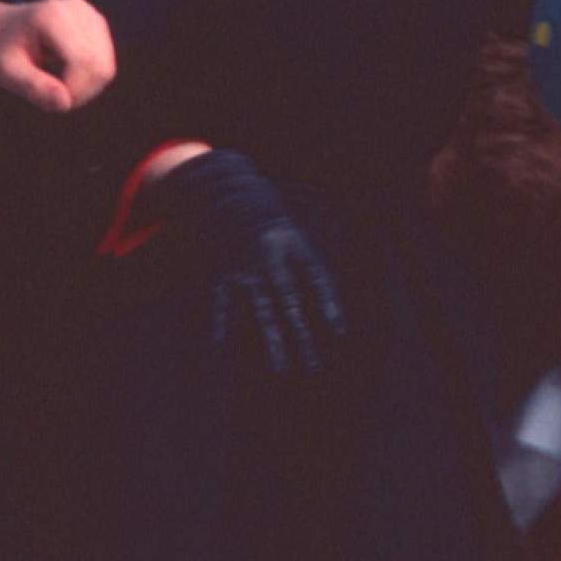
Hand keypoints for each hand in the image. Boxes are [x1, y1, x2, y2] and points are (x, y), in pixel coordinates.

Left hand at [0, 0, 117, 111]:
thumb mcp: (5, 71)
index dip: (74, 90)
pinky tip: (67, 77)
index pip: (84, 60)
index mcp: (51, 16)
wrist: (0, 27)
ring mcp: (90, 15)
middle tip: (54, 99)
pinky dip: (89, 78)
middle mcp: (76, 9)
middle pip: (100, 65)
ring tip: (57, 88)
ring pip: (106, 66)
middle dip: (81, 92)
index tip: (52, 103)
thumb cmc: (1, 49)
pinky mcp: (97, 24)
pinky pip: (105, 62)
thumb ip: (32, 86)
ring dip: (86, 87)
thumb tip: (64, 103)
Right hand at [153, 148, 345, 374]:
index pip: (316, 278)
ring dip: (271, 341)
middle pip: (289, 304)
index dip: (329, 305)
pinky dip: (220, 323)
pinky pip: (220, 302)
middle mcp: (266, 258)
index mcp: (291, 244)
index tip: (341, 332)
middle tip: (315, 368)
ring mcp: (241, 267)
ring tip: (281, 369)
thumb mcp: (296, 231)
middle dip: (303, 337)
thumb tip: (335, 295)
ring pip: (259, 311)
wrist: (225, 191)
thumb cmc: (270, 216)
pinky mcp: (219, 271)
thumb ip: (311, 262)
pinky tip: (220, 345)